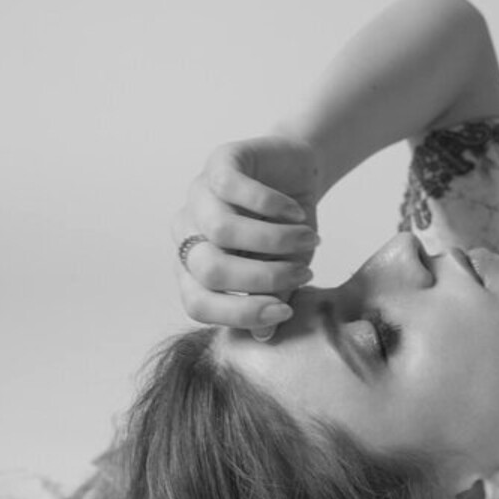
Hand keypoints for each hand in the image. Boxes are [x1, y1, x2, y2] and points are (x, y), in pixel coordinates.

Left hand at [173, 133, 321, 339]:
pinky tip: (297, 212)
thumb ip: (271, 298)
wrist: (298, 172)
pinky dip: (272, 205)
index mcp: (194, 267)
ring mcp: (199, 195)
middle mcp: (189, 232)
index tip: (284, 313)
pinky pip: (234, 187)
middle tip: (304, 274)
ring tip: (309, 240)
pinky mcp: (219, 162)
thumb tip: (264, 335)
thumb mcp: (285, 269)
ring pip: (222, 230)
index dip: (240, 314)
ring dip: (275, 241)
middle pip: (209, 269)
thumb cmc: (287, 229)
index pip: (197, 303)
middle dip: (263, 279)